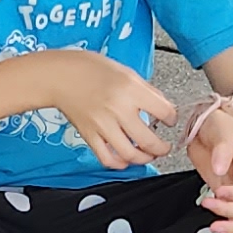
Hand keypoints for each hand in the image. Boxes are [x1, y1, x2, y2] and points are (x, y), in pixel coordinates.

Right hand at [36, 48, 175, 168]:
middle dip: (162, 147)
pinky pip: (107, 158)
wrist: (60, 76)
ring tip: (148, 155)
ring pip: (130, 154)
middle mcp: (118, 110)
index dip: (172, 119)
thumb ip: (146, 91)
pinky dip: (120, 163)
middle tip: (164, 146)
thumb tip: (163, 107)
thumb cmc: (90, 69)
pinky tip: (125, 159)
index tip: (170, 120)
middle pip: (149, 140)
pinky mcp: (90, 136)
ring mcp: (103, 126)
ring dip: (144, 159)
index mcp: (130, 90)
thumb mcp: (126, 71)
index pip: (164, 112)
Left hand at [187, 100, 232, 232]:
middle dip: (229, 211)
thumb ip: (222, 149)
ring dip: (231, 227)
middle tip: (209, 203)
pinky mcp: (225, 197)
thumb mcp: (220, 129)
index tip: (219, 191)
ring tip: (214, 227)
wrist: (204, 125)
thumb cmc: (217, 124)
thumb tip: (220, 169)